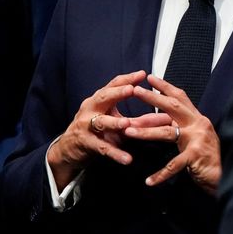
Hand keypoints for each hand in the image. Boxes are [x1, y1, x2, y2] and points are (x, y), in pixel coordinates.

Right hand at [47, 70, 145, 189]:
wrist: (68, 149)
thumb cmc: (95, 131)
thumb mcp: (114, 122)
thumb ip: (137, 119)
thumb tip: (164, 118)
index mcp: (98, 100)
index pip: (113, 85)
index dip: (127, 79)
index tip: (142, 74)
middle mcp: (91, 109)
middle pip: (103, 97)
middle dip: (117, 93)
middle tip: (132, 89)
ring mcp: (86, 125)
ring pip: (101, 122)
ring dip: (114, 122)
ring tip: (126, 123)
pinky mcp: (86, 143)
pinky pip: (102, 148)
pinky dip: (115, 153)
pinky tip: (127, 159)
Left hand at [126, 74, 220, 194]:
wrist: (225, 177)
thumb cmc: (207, 159)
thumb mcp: (194, 138)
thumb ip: (179, 128)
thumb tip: (155, 120)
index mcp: (197, 119)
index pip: (180, 98)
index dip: (165, 87)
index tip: (150, 78)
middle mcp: (198, 124)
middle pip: (172, 107)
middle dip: (152, 98)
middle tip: (134, 90)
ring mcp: (198, 139)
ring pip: (167, 132)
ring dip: (145, 131)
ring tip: (128, 131)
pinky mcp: (195, 156)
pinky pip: (174, 165)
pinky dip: (161, 174)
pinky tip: (149, 181)